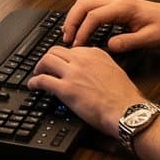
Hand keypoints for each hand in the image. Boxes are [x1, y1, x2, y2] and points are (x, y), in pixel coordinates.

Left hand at [27, 45, 142, 129]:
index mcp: (95, 54)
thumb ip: (101, 65)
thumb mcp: (115, 71)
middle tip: (45, 67)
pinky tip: (33, 86)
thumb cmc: (124, 97)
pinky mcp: (65, 89)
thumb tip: (92, 69)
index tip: (61, 64)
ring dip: (39, 67)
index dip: (64, 57)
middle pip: (55, 50)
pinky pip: (43, 80)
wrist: (126, 111)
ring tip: (37, 74)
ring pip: (46, 60)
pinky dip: (34, 82)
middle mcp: (82, 60)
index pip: (72, 49)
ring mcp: (73, 73)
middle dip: (48, 58)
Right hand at [61, 0, 159, 52]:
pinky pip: (90, 7)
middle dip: (71, 21)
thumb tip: (109, 46)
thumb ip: (130, 42)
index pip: (94, 15)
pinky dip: (80, 17)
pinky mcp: (112, 5)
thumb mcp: (151, 38)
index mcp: (123, 6)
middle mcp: (115, 0)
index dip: (83, 31)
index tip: (78, 45)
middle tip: (67, 40)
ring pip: (84, 4)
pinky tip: (79, 30)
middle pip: (83, 4)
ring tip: (69, 36)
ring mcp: (113, 1)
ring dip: (74, 18)